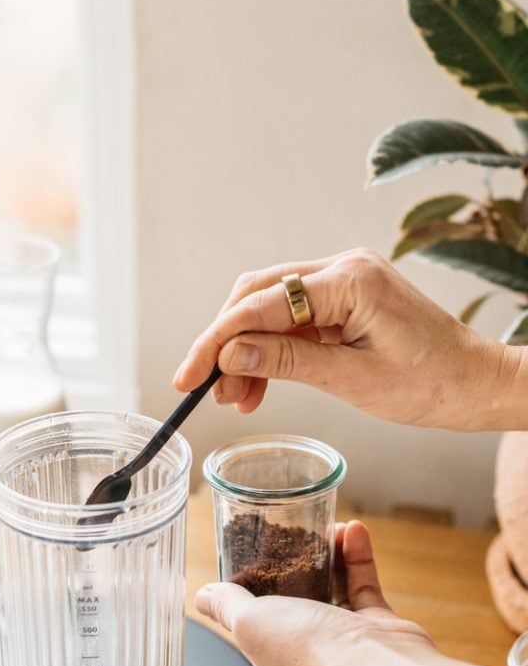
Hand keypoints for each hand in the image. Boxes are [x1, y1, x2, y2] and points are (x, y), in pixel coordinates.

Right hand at [173, 247, 524, 430]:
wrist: (477, 384)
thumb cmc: (431, 385)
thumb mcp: (352, 380)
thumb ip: (287, 361)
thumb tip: (229, 353)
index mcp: (349, 280)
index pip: (260, 304)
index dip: (216, 341)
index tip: (188, 376)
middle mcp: (342, 268)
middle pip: (257, 295)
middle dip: (225, 343)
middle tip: (205, 387)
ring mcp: (344, 281)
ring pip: (270, 308)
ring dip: (246, 350)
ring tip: (235, 397)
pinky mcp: (345, 299)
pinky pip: (293, 319)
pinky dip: (272, 350)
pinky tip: (258, 385)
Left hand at [195, 520, 433, 665]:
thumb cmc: (308, 646)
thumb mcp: (250, 620)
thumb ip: (227, 605)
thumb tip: (202, 596)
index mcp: (269, 645)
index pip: (255, 606)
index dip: (254, 574)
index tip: (257, 542)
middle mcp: (305, 640)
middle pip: (295, 589)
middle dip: (296, 555)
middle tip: (298, 527)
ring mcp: (342, 633)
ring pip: (331, 582)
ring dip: (330, 549)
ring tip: (332, 523)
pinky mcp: (375, 623)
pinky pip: (363, 582)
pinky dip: (358, 555)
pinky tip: (355, 530)